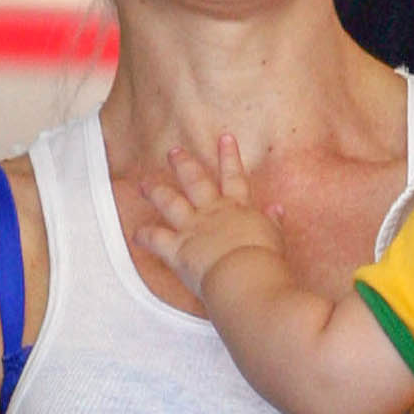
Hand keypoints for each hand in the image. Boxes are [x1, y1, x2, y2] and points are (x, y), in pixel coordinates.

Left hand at [136, 135, 284, 298]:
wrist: (245, 275)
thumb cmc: (264, 261)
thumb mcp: (275, 237)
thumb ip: (273, 222)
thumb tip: (277, 209)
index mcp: (238, 209)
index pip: (234, 176)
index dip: (229, 156)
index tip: (224, 138)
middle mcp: (212, 213)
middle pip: (195, 181)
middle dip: (184, 164)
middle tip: (173, 152)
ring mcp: (192, 229)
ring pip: (170, 203)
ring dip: (157, 192)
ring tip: (144, 184)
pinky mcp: (177, 249)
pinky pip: (156, 239)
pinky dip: (144, 235)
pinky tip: (136, 233)